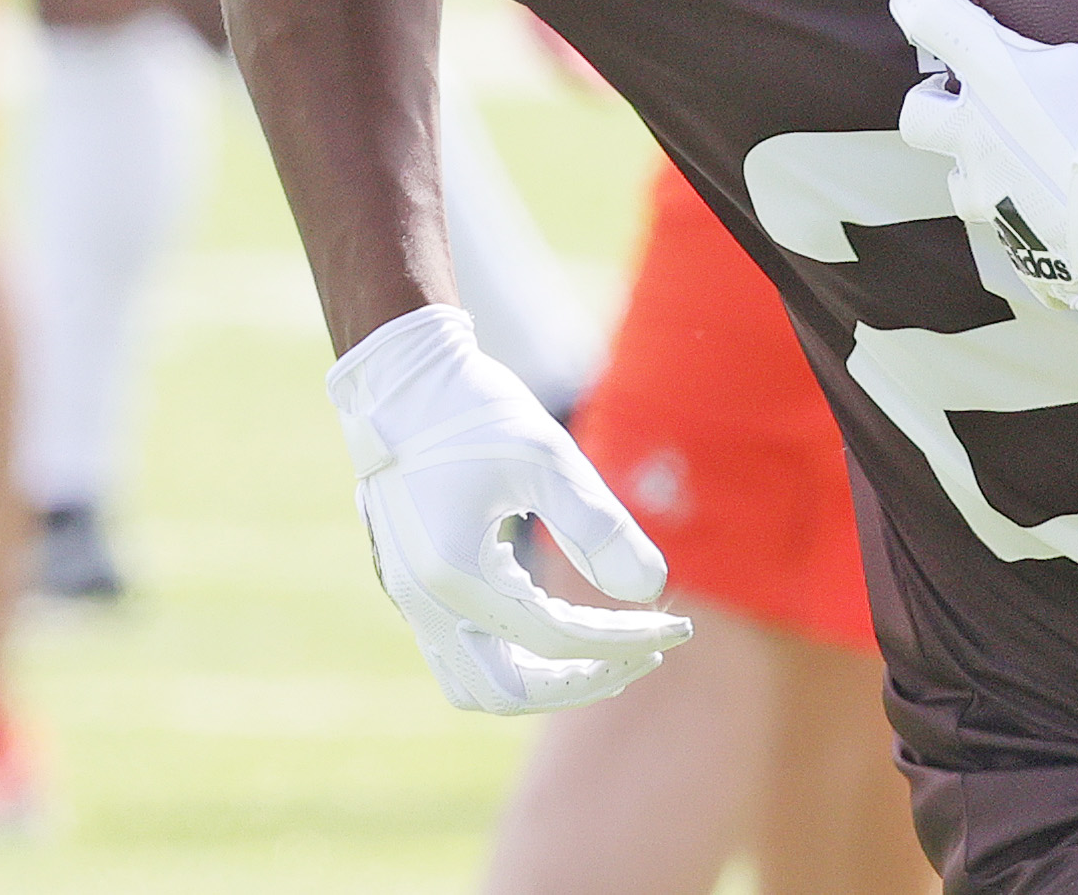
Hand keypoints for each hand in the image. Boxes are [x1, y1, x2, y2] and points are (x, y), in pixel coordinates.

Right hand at [326, 306, 691, 714]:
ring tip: (607, 656)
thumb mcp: (548, 458)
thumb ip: (599, 526)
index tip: (677, 627)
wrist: (400, 385)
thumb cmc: (476, 412)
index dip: (625, 639)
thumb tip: (653, 590)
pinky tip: (560, 629)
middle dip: (583, 682)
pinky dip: (513, 660)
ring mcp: (411, 602)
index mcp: (456, 574)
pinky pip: (460, 658)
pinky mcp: (412, 592)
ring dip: (542, 684)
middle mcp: (425, 603)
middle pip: (507, 693)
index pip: (557, 638)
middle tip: (645, 654)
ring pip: (475, 687)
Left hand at [890, 0, 1077, 314]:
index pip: (929, 16)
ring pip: (957, 181)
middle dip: (932, 94)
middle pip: (919, 116)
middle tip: (959, 81)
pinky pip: (1010, 234)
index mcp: (1000, 82)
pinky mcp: (1032, 256)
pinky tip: (1057, 208)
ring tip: (1007, 146)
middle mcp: (983, 145)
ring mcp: (1002, 207)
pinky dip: (1023, 214)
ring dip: (971, 158)